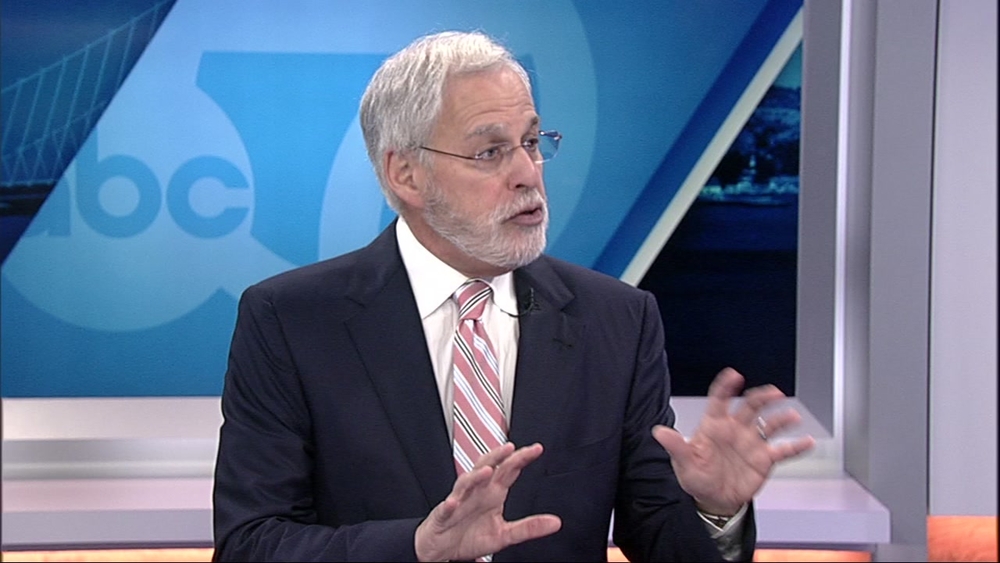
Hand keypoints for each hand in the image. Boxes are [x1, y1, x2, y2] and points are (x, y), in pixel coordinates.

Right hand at [414, 442, 561, 561]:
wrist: (443, 549)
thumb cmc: (470, 536)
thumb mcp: (505, 535)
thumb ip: (529, 527)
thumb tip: (555, 523)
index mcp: (493, 493)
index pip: (509, 471)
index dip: (521, 459)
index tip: (536, 449)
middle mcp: (477, 492)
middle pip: (487, 468)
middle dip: (498, 457)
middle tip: (510, 448)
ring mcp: (460, 502)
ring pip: (465, 483)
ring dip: (475, 477)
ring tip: (486, 471)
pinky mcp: (444, 516)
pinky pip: (446, 508)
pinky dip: (450, 504)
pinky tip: (453, 503)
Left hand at [651, 367, 814, 514]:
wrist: (713, 500)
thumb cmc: (697, 477)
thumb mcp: (683, 463)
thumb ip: (675, 446)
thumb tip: (659, 432)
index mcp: (715, 426)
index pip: (720, 400)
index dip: (726, 386)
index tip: (734, 375)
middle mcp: (736, 430)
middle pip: (751, 406)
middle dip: (762, 397)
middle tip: (773, 392)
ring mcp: (752, 443)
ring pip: (770, 424)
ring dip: (782, 418)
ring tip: (792, 415)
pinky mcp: (764, 459)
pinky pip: (783, 450)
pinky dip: (797, 446)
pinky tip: (807, 441)